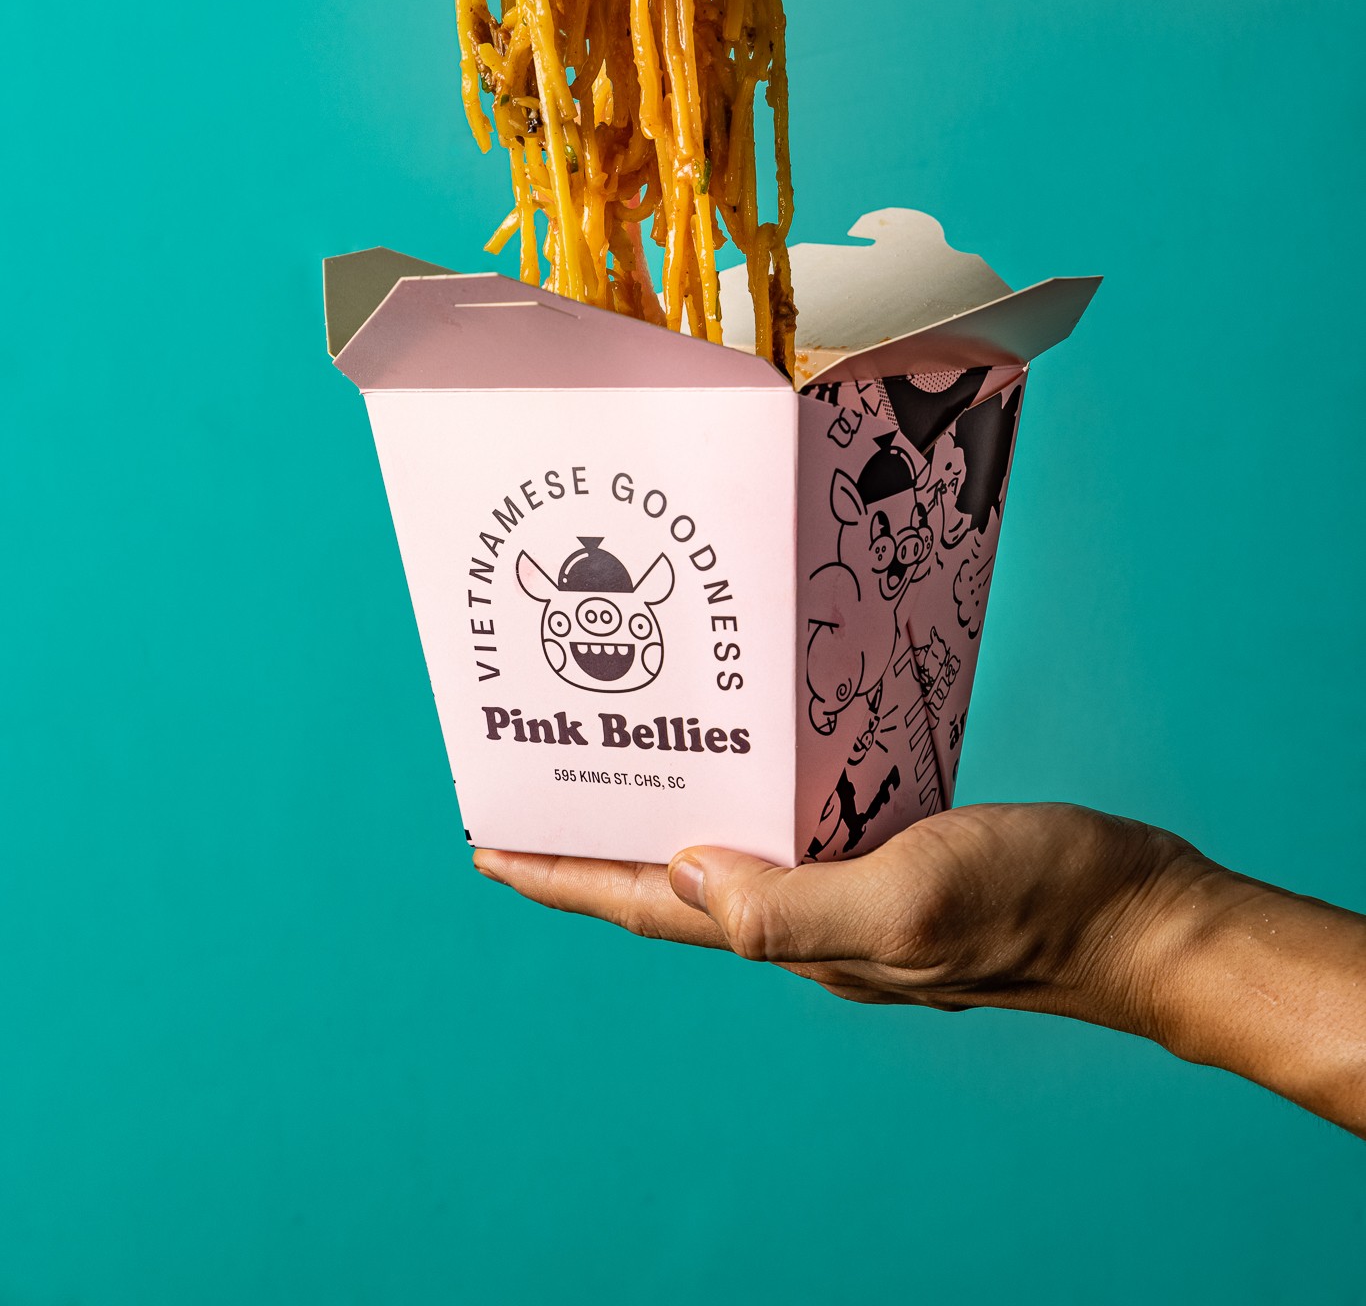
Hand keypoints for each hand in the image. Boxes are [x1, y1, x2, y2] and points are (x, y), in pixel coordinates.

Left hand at [476, 803, 1365, 1136]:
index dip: (567, 876)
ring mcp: (862, 890)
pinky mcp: (904, 855)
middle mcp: (818, 921)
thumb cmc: (1042, 906)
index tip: (487, 843)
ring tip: (630, 758)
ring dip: (678, 813)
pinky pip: (806, 822)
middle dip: (604, 844)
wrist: (1148, 920)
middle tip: (542, 785)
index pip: (653, 909)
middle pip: (681, 885)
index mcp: (804, 937)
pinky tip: (762, 751)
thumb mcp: (912, 897)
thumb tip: (683, 879)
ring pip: (740, 852)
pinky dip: (762, 791)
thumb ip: (795, 902)